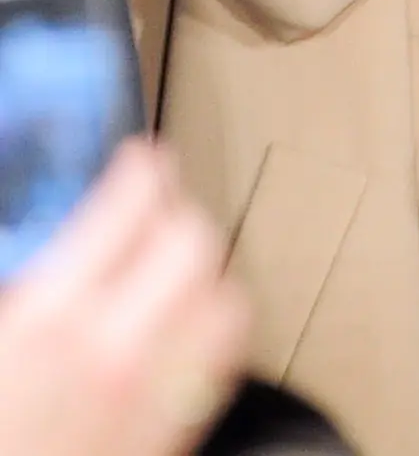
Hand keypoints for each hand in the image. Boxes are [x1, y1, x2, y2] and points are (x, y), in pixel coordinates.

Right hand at [0, 142, 248, 455]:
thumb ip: (28, 280)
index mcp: (51, 320)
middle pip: (192, 246)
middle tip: (160, 202)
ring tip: (180, 255)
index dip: (141, 171)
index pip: (128, 212)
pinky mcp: (176, 426)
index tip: (142, 157)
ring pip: (225, 296)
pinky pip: (227, 355)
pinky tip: (199, 318)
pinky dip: (220, 321)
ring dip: (207, 266)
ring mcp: (155, 391)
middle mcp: (115, 350)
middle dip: (179, 213)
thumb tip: (44, 251)